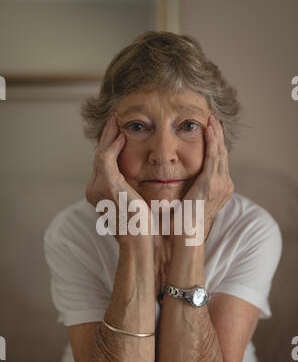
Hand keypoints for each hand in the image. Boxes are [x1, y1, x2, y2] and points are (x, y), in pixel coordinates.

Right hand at [86, 115, 149, 241]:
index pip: (102, 164)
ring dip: (109, 136)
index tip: (117, 133)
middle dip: (107, 137)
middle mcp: (93, 190)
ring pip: (101, 154)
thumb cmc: (140, 227)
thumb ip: (127, 191)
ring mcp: (98, 187)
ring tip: (116, 122)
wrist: (139, 240)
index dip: (108, 147)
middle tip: (114, 120)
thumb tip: (134, 184)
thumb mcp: (131, 204)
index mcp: (97, 194)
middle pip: (100, 157)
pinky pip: (106, 158)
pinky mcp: (108, 185)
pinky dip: (113, 145)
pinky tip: (121, 136)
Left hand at [180, 114, 234, 242]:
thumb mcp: (191, 200)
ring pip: (220, 153)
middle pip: (223, 154)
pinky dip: (212, 142)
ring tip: (211, 120)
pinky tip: (208, 130)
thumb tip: (180, 180)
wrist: (188, 233)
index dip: (216, 145)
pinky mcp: (211, 183)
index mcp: (221, 188)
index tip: (211, 131)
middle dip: (218, 136)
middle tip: (213, 119)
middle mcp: (225, 185)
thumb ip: (190, 188)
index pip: (220, 161)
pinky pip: (213, 158)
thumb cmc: (185, 222)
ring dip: (216, 134)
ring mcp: (220, 184)